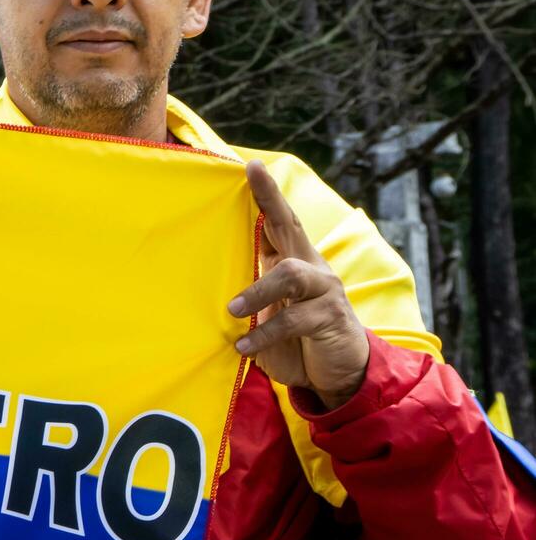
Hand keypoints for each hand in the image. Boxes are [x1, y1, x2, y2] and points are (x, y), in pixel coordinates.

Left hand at [228, 160, 369, 409]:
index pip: (279, 221)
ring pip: (292, 275)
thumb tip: (201, 279)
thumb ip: (247, 292)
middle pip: (292, 227)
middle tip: (251, 176)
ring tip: (233, 309)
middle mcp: (311, 268)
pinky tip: (243, 345)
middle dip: (271, 200)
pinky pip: (294, 320)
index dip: (267, 194)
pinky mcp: (329, 318)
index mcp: (292, 261)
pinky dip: (265, 333)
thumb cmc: (293, 338)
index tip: (251, 166)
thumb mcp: (266, 312)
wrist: (336, 372)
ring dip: (259, 290)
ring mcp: (323, 291)